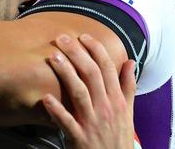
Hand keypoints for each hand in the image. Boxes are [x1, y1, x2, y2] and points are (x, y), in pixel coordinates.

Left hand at [43, 34, 136, 148]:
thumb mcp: (127, 112)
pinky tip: (45, 98)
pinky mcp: (80, 138)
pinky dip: (57, 111)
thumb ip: (127, 86)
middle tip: (61, 38)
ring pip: (80, 93)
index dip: (96, 50)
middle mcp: (106, 109)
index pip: (107, 69)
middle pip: (92, 75)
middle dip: (77, 54)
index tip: (83, 36)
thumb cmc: (117, 136)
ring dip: (66, 74)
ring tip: (52, 58)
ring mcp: (93, 123)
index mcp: (117, 100)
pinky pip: (67, 122)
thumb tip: (129, 61)